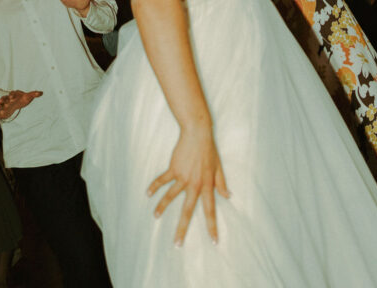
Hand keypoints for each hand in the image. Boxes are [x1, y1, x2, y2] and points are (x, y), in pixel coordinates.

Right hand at [0, 89, 41, 120]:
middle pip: (5, 99)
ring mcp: (4, 105)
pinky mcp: (2, 111)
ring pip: (1, 105)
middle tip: (1, 101)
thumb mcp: (28, 96)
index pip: (12, 94)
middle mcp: (7, 100)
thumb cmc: (22, 99)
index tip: (12, 97)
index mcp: (13, 95)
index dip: (12, 95)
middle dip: (3, 100)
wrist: (15, 102)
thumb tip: (42, 92)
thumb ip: (34, 94)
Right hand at [147, 123, 229, 246]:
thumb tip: (228, 196)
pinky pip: (163, 180)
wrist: (197, 133)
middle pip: (187, 210)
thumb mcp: (218, 167)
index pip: (210, 210)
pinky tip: (148, 193)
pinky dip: (155, 186)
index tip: (213, 241)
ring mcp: (182, 177)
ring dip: (162, 207)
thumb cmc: (209, 150)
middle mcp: (194, 184)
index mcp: (207, 185)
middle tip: (177, 244)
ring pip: (171, 196)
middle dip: (182, 229)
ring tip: (155, 216)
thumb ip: (221, 183)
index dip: (212, 226)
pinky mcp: (173, 169)